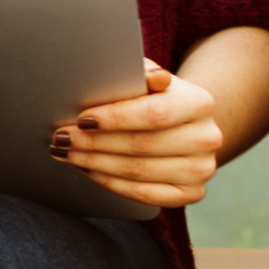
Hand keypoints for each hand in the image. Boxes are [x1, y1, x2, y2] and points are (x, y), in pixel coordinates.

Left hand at [55, 63, 224, 210]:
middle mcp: (207, 138)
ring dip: (96, 164)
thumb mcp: (147, 77)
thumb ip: (140, 73)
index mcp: (200, 102)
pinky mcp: (191, 193)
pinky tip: (88, 171)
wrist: (182, 124)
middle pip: (142, 146)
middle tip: (61, 139)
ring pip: (139, 172)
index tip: (82, 119)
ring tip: (67, 154)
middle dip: (95, 143)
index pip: (154, 114)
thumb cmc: (154, 96)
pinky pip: (145, 195)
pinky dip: (111, 183)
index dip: (115, 118)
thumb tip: (150, 77)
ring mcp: (201, 169)